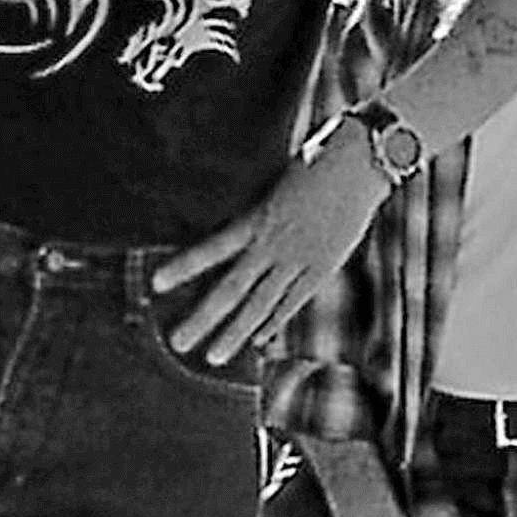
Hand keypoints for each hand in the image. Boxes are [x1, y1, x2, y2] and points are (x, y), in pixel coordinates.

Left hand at [155, 125, 387, 362]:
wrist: (361, 162)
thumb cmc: (317, 159)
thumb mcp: (277, 180)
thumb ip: (257, 207)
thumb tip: (237, 224)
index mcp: (258, 216)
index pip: (212, 247)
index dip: (184, 266)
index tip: (155, 284)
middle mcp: (274, 243)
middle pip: (232, 288)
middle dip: (203, 318)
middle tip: (178, 343)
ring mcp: (299, 259)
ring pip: (261, 304)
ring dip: (235, 333)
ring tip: (213, 357)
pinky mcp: (322, 268)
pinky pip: (293, 302)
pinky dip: (274, 321)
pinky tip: (258, 339)